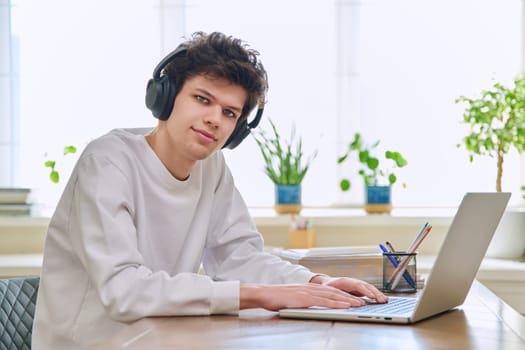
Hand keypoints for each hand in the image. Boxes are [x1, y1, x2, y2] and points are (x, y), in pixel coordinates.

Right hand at [239, 282, 379, 310]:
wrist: (264, 293)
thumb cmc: (276, 297)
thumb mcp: (293, 298)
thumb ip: (304, 299)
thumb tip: (311, 305)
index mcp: (308, 288)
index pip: (330, 290)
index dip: (344, 294)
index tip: (354, 298)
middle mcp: (310, 288)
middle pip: (335, 292)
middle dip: (350, 297)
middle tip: (362, 301)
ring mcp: (308, 292)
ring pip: (332, 296)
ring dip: (347, 300)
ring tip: (357, 304)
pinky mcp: (304, 298)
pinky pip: (323, 301)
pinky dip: (335, 303)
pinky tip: (343, 305)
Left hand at [310, 275, 387, 303]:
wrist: (327, 283)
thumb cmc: (327, 287)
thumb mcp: (328, 290)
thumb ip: (336, 295)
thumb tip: (346, 300)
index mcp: (345, 281)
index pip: (357, 285)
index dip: (365, 291)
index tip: (371, 296)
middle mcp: (353, 282)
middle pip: (366, 286)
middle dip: (375, 293)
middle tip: (382, 300)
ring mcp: (357, 285)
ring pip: (369, 288)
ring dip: (377, 294)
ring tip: (385, 301)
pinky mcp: (360, 289)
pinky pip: (370, 291)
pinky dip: (376, 295)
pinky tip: (382, 300)